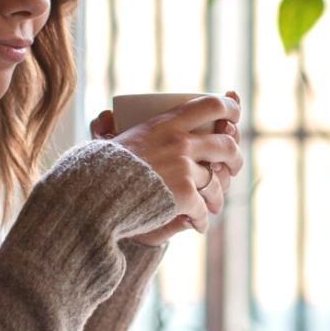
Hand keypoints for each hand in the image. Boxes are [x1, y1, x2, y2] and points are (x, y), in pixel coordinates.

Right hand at [90, 91, 243, 244]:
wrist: (94, 194)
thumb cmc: (99, 167)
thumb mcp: (113, 138)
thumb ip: (115, 127)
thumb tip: (110, 117)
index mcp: (167, 122)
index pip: (210, 105)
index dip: (229, 108)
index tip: (233, 116)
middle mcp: (181, 142)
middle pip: (226, 145)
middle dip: (235, 158)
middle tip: (232, 166)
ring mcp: (184, 168)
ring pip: (216, 182)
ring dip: (217, 197)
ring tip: (214, 206)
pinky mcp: (184, 194)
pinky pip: (202, 208)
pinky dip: (200, 220)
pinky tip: (197, 225)